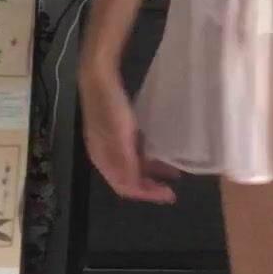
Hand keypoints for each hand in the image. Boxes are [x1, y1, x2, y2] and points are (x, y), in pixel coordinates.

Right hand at [79, 64, 179, 203]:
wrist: (99, 78)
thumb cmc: (110, 107)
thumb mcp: (120, 135)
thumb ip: (126, 161)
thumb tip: (134, 186)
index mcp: (104, 160)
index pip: (125, 187)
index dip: (147, 194)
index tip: (168, 195)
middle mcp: (106, 156)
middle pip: (128, 180)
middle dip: (150, 187)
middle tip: (172, 189)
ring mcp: (111, 145)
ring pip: (132, 167)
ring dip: (151, 172)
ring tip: (172, 172)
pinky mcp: (117, 133)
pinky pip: (133, 154)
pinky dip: (147, 159)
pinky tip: (159, 153)